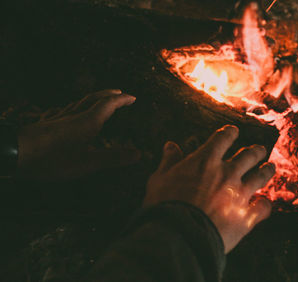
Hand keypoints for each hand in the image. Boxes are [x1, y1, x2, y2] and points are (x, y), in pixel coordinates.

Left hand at [17, 89, 140, 179]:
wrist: (15, 153)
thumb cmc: (52, 159)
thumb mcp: (87, 162)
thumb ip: (113, 158)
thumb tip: (139, 153)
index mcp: (88, 122)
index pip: (108, 105)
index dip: (121, 100)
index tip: (132, 97)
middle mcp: (74, 116)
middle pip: (93, 99)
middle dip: (108, 94)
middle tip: (118, 92)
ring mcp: (59, 118)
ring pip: (78, 103)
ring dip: (92, 99)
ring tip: (98, 100)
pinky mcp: (46, 124)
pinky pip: (62, 110)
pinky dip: (71, 108)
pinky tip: (66, 112)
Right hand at [144, 125, 274, 252]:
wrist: (179, 236)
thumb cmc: (165, 206)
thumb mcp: (159, 179)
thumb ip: (169, 161)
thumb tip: (171, 146)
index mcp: (206, 160)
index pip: (223, 138)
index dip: (230, 133)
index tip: (233, 132)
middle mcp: (227, 173)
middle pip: (249, 155)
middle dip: (256, 151)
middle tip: (259, 150)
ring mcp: (240, 194)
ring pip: (261, 176)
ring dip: (267, 170)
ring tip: (270, 167)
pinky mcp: (246, 216)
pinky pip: (263, 207)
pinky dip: (265, 205)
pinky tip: (264, 204)